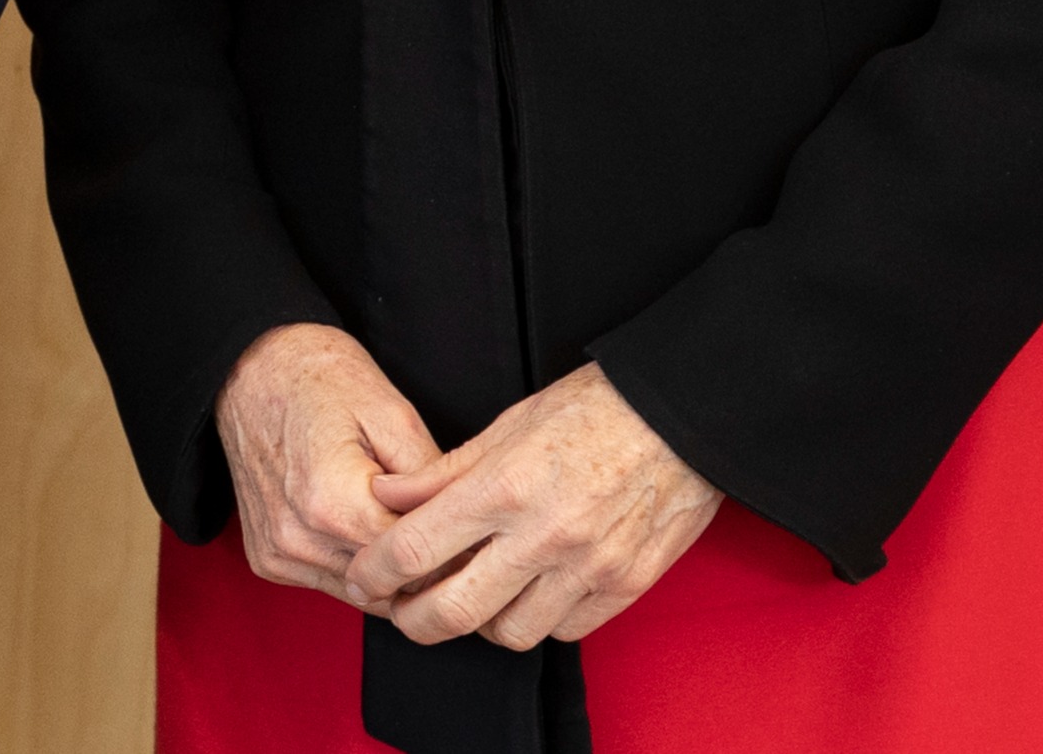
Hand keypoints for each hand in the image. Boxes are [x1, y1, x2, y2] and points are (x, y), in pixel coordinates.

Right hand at [214, 322, 440, 604]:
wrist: (250, 368)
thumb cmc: (320, 380)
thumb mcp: (395, 417)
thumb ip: (433, 485)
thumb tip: (467, 534)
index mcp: (332, 504)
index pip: (417, 565)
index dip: (453, 550)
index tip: (471, 535)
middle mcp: (298, 538)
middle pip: (390, 587)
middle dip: (424, 566)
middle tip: (443, 531)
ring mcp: (277, 552)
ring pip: (362, 595)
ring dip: (388, 572)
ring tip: (400, 524)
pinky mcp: (266, 558)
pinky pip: (329, 582)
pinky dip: (353, 565)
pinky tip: (360, 526)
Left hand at [349, 362, 721, 649]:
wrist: (680, 419)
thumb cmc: (590, 411)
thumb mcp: (505, 426)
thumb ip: (442, 472)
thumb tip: (386, 495)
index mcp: (504, 487)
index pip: (416, 548)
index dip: (376, 572)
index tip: (363, 578)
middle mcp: (544, 534)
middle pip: (456, 610)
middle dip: (414, 621)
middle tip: (402, 611)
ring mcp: (590, 567)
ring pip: (512, 632)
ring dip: (481, 623)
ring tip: (473, 596)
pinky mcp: (626, 586)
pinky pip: (566, 631)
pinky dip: (538, 621)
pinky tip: (529, 593)